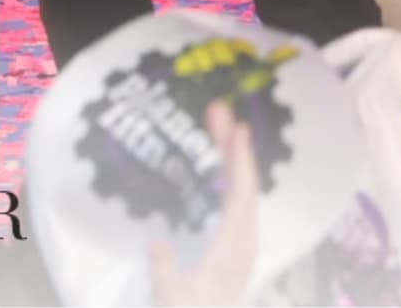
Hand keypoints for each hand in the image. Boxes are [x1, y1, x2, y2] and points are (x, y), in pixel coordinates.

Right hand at [149, 102, 259, 306]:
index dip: (241, 161)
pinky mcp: (235, 249)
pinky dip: (229, 179)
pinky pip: (237, 205)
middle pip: (243, 185)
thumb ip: (166, 272)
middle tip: (216, 111)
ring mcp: (242, 244)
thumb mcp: (172, 300)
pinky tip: (219, 168)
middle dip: (232, 147)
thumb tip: (156, 240)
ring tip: (217, 128)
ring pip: (241, 193)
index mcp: (233, 248)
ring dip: (230, 160)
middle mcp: (244, 241)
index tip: (239, 129)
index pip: (242, 196)